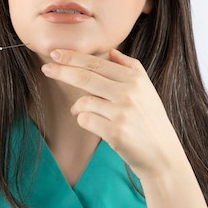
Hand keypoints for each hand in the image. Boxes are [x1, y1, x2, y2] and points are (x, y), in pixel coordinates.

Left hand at [41, 49, 187, 180]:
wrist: (162, 155)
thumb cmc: (151, 122)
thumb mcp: (148, 91)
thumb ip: (132, 68)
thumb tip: (113, 52)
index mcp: (135, 79)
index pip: (98, 64)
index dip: (73, 58)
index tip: (55, 54)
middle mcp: (129, 93)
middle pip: (86, 77)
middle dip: (62, 71)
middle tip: (46, 68)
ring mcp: (122, 113)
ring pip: (83, 102)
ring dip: (77, 108)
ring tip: (83, 112)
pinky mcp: (115, 132)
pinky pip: (85, 120)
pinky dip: (84, 121)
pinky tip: (95, 125)